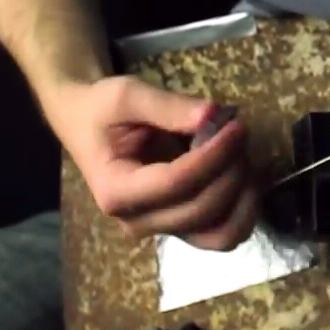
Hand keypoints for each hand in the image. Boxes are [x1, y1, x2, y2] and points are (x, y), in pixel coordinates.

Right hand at [43, 76, 257, 251]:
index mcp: (115, 191)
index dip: (214, 156)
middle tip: (239, 132)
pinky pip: (223, 233)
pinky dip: (243, 210)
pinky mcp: (180, 227)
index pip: (176, 183)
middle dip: (231, 170)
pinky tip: (243, 176)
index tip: (236, 126)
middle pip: (201, 210)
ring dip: (243, 197)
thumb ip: (168, 106)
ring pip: (220, 234)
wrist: (86, 125)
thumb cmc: (102, 110)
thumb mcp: (127, 95)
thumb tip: (214, 116)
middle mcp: (137, 220)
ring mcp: (160, 229)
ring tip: (242, 157)